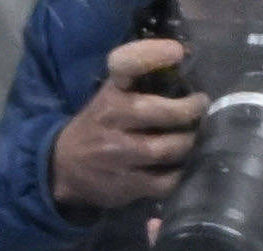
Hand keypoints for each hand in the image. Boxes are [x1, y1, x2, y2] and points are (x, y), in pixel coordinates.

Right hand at [46, 29, 207, 213]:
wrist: (62, 168)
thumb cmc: (100, 124)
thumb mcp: (110, 93)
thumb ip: (140, 74)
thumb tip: (184, 54)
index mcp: (109, 93)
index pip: (125, 64)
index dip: (152, 54)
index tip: (177, 52)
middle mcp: (110, 121)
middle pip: (162, 112)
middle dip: (190, 110)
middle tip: (200, 108)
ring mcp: (116, 156)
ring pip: (167, 149)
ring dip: (187, 143)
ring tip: (192, 137)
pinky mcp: (122, 186)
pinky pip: (164, 182)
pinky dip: (177, 174)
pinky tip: (177, 166)